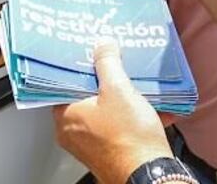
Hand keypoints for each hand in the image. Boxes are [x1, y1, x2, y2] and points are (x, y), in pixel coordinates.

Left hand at [52, 41, 172, 183]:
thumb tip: (102, 45)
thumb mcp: (118, 89)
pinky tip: (152, 108)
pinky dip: (132, 118)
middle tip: (116, 68)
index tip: (91, 56)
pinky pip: (118, 128)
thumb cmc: (129, 138)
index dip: (79, 67)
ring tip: (137, 87)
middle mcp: (73, 134)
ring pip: (104, 113)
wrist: (150, 174)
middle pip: (86, 97)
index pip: (64, 84)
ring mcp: (90, 146)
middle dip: (106, 82)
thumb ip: (107, 62)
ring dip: (123, 100)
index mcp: (66, 116)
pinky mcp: (109, 154)